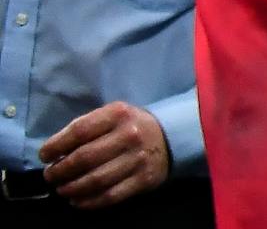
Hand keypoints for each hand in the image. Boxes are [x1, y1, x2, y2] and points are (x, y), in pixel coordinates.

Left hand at [39, 101, 171, 207]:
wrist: (171, 138)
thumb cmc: (130, 126)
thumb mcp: (112, 115)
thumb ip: (85, 128)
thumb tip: (55, 152)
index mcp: (118, 114)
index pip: (79, 131)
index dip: (55, 146)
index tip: (44, 156)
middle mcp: (130, 135)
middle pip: (84, 158)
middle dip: (60, 171)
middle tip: (51, 176)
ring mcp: (138, 159)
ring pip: (95, 180)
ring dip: (71, 188)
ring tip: (62, 189)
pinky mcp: (144, 179)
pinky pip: (109, 196)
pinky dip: (88, 202)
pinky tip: (77, 200)